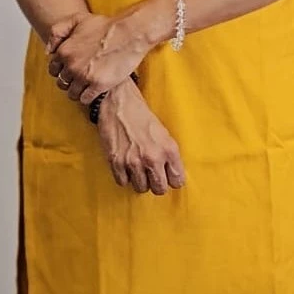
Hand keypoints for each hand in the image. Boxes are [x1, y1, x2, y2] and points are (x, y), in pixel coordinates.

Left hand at [46, 11, 148, 104]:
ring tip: (87, 85)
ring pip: (72, 93)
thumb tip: (49, 51)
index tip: (71, 69)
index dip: (62, 70)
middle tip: (80, 78)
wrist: (129, 33)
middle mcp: (71, 65)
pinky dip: (88, 97)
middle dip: (70, 81)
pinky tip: (95, 89)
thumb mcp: (77, 19)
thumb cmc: (106, 26)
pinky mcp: (98, 85)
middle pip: (62, 83)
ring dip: (78, 91)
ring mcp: (84, 76)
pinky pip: (85, 99)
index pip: (53, 69)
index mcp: (64, 51)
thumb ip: (58, 32)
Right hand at [97, 80, 185, 195]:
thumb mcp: (164, 134)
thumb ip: (170, 155)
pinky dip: (124, 177)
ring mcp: (133, 161)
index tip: (167, 177)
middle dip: (157, 184)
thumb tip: (172, 175)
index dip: (172, 180)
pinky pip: (123, 182)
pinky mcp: (116, 161)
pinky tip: (126, 166)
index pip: (177, 181)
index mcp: (169, 150)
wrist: (119, 103)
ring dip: (140, 181)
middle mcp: (153, 158)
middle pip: (159, 189)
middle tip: (153, 175)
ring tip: (138, 169)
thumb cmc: (142, 116)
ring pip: (141, 188)